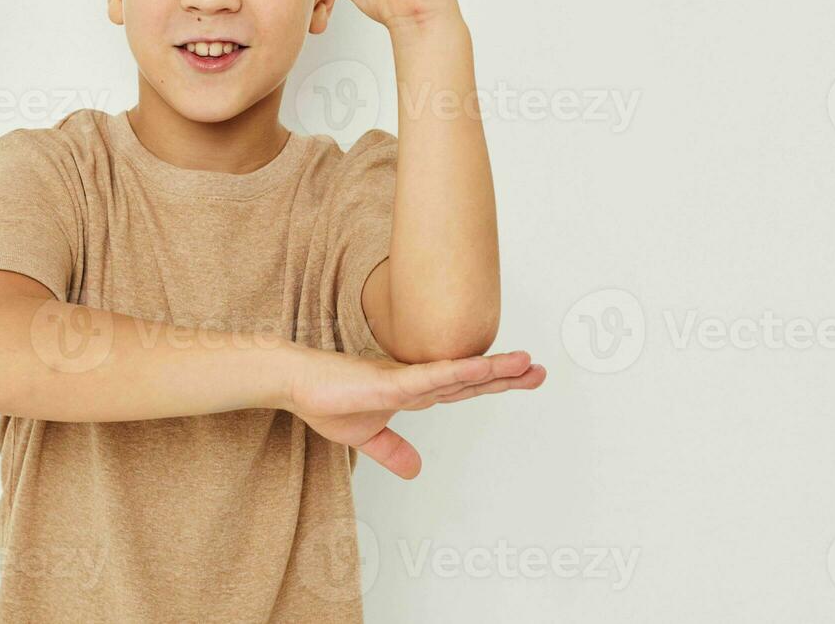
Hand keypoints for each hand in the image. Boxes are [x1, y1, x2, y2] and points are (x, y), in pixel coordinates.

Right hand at [284, 347, 544, 478]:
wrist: (295, 383)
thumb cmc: (326, 401)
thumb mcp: (366, 437)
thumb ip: (393, 450)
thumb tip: (417, 471)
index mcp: (413, 391)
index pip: (463, 388)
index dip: (494, 382)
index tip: (525, 376)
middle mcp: (415, 380)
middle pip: (469, 378)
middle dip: (506, 374)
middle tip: (539, 369)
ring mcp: (402, 379)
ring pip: (455, 374)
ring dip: (490, 368)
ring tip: (523, 362)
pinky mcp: (386, 382)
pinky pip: (427, 378)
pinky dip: (454, 373)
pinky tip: (477, 368)